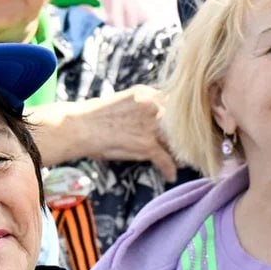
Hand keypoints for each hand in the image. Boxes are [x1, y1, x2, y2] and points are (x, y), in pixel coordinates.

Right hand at [32, 85, 177, 180]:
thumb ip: (144, 107)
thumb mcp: (125, 102)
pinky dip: (169, 170)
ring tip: (184, 162)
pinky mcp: (147, 144)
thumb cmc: (95, 118)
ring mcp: (151, 125)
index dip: (184, 118)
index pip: (176, 104)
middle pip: (182, 122)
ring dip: (182, 154)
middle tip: (192, 146)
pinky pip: (166, 159)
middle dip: (188, 136)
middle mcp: (153, 105)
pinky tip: (170, 175)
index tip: (189, 128)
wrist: (78, 127)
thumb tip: (158, 119)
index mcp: (147, 93)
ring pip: (178, 141)